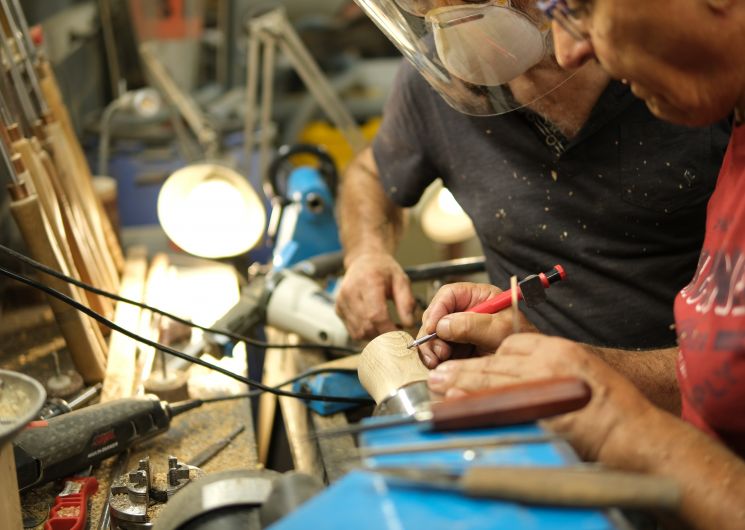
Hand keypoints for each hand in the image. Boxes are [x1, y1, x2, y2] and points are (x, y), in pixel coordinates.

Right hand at [335, 252, 415, 339]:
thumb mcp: (401, 280)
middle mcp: (350, 292)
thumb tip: (409, 325)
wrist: (363, 261)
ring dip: (376, 338)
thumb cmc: (383, 270)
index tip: (403, 337)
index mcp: (367, 282)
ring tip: (389, 329)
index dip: (390, 331)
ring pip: (359, 333)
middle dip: (385, 336)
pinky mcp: (338, 310)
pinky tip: (377, 326)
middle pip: (367, 326)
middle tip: (399, 335)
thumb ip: (407, 302)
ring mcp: (341, 302)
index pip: (376, 315)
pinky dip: (367, 334)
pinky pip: (353, 332)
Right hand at [416, 282, 534, 367]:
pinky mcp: (458, 348)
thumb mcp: (500, 330)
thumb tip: (442, 325)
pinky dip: (434, 358)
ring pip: (434, 334)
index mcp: (480, 297)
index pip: (450, 294)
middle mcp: (467, 312)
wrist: (532, 369)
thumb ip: (472, 325)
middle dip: (431, 333)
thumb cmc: (524, 343)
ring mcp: (461, 331)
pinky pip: (438, 350)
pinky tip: (438, 365)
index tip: (432, 327)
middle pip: (437, 315)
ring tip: (437, 360)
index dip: (437, 309)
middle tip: (437, 351)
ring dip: (431, 348)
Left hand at [428, 333, 654, 461]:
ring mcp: (547, 386)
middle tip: (439, 372)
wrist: (636, 431)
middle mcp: (551, 363)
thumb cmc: (613, 405)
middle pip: (497, 361)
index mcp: (559, 349)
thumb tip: (513, 375)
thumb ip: (547, 368)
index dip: (489, 355)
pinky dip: (480, 405)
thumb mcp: (579, 371)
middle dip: (465, 367)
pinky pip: (504, 406)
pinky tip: (462, 405)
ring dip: (464, 383)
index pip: (513, 343)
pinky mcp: (544, 411)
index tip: (472, 365)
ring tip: (440, 384)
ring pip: (496, 381)